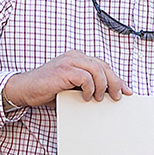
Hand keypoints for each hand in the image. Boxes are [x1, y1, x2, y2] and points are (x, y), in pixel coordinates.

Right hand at [3, 50, 126, 105]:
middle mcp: (75, 56)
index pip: (103, 66)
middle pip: (103, 66)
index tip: (127, 91)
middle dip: (115, 82)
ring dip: (103, 86)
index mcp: (78, 58)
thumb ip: (89, 86)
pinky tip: (86, 96)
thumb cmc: (49, 90)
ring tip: (100, 97)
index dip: (117, 79)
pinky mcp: (63, 70)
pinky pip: (85, 77)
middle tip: (118, 97)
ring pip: (97, 70)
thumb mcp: (73, 87)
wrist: (26, 89)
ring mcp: (69, 61)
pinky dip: (89, 88)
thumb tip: (109, 96)